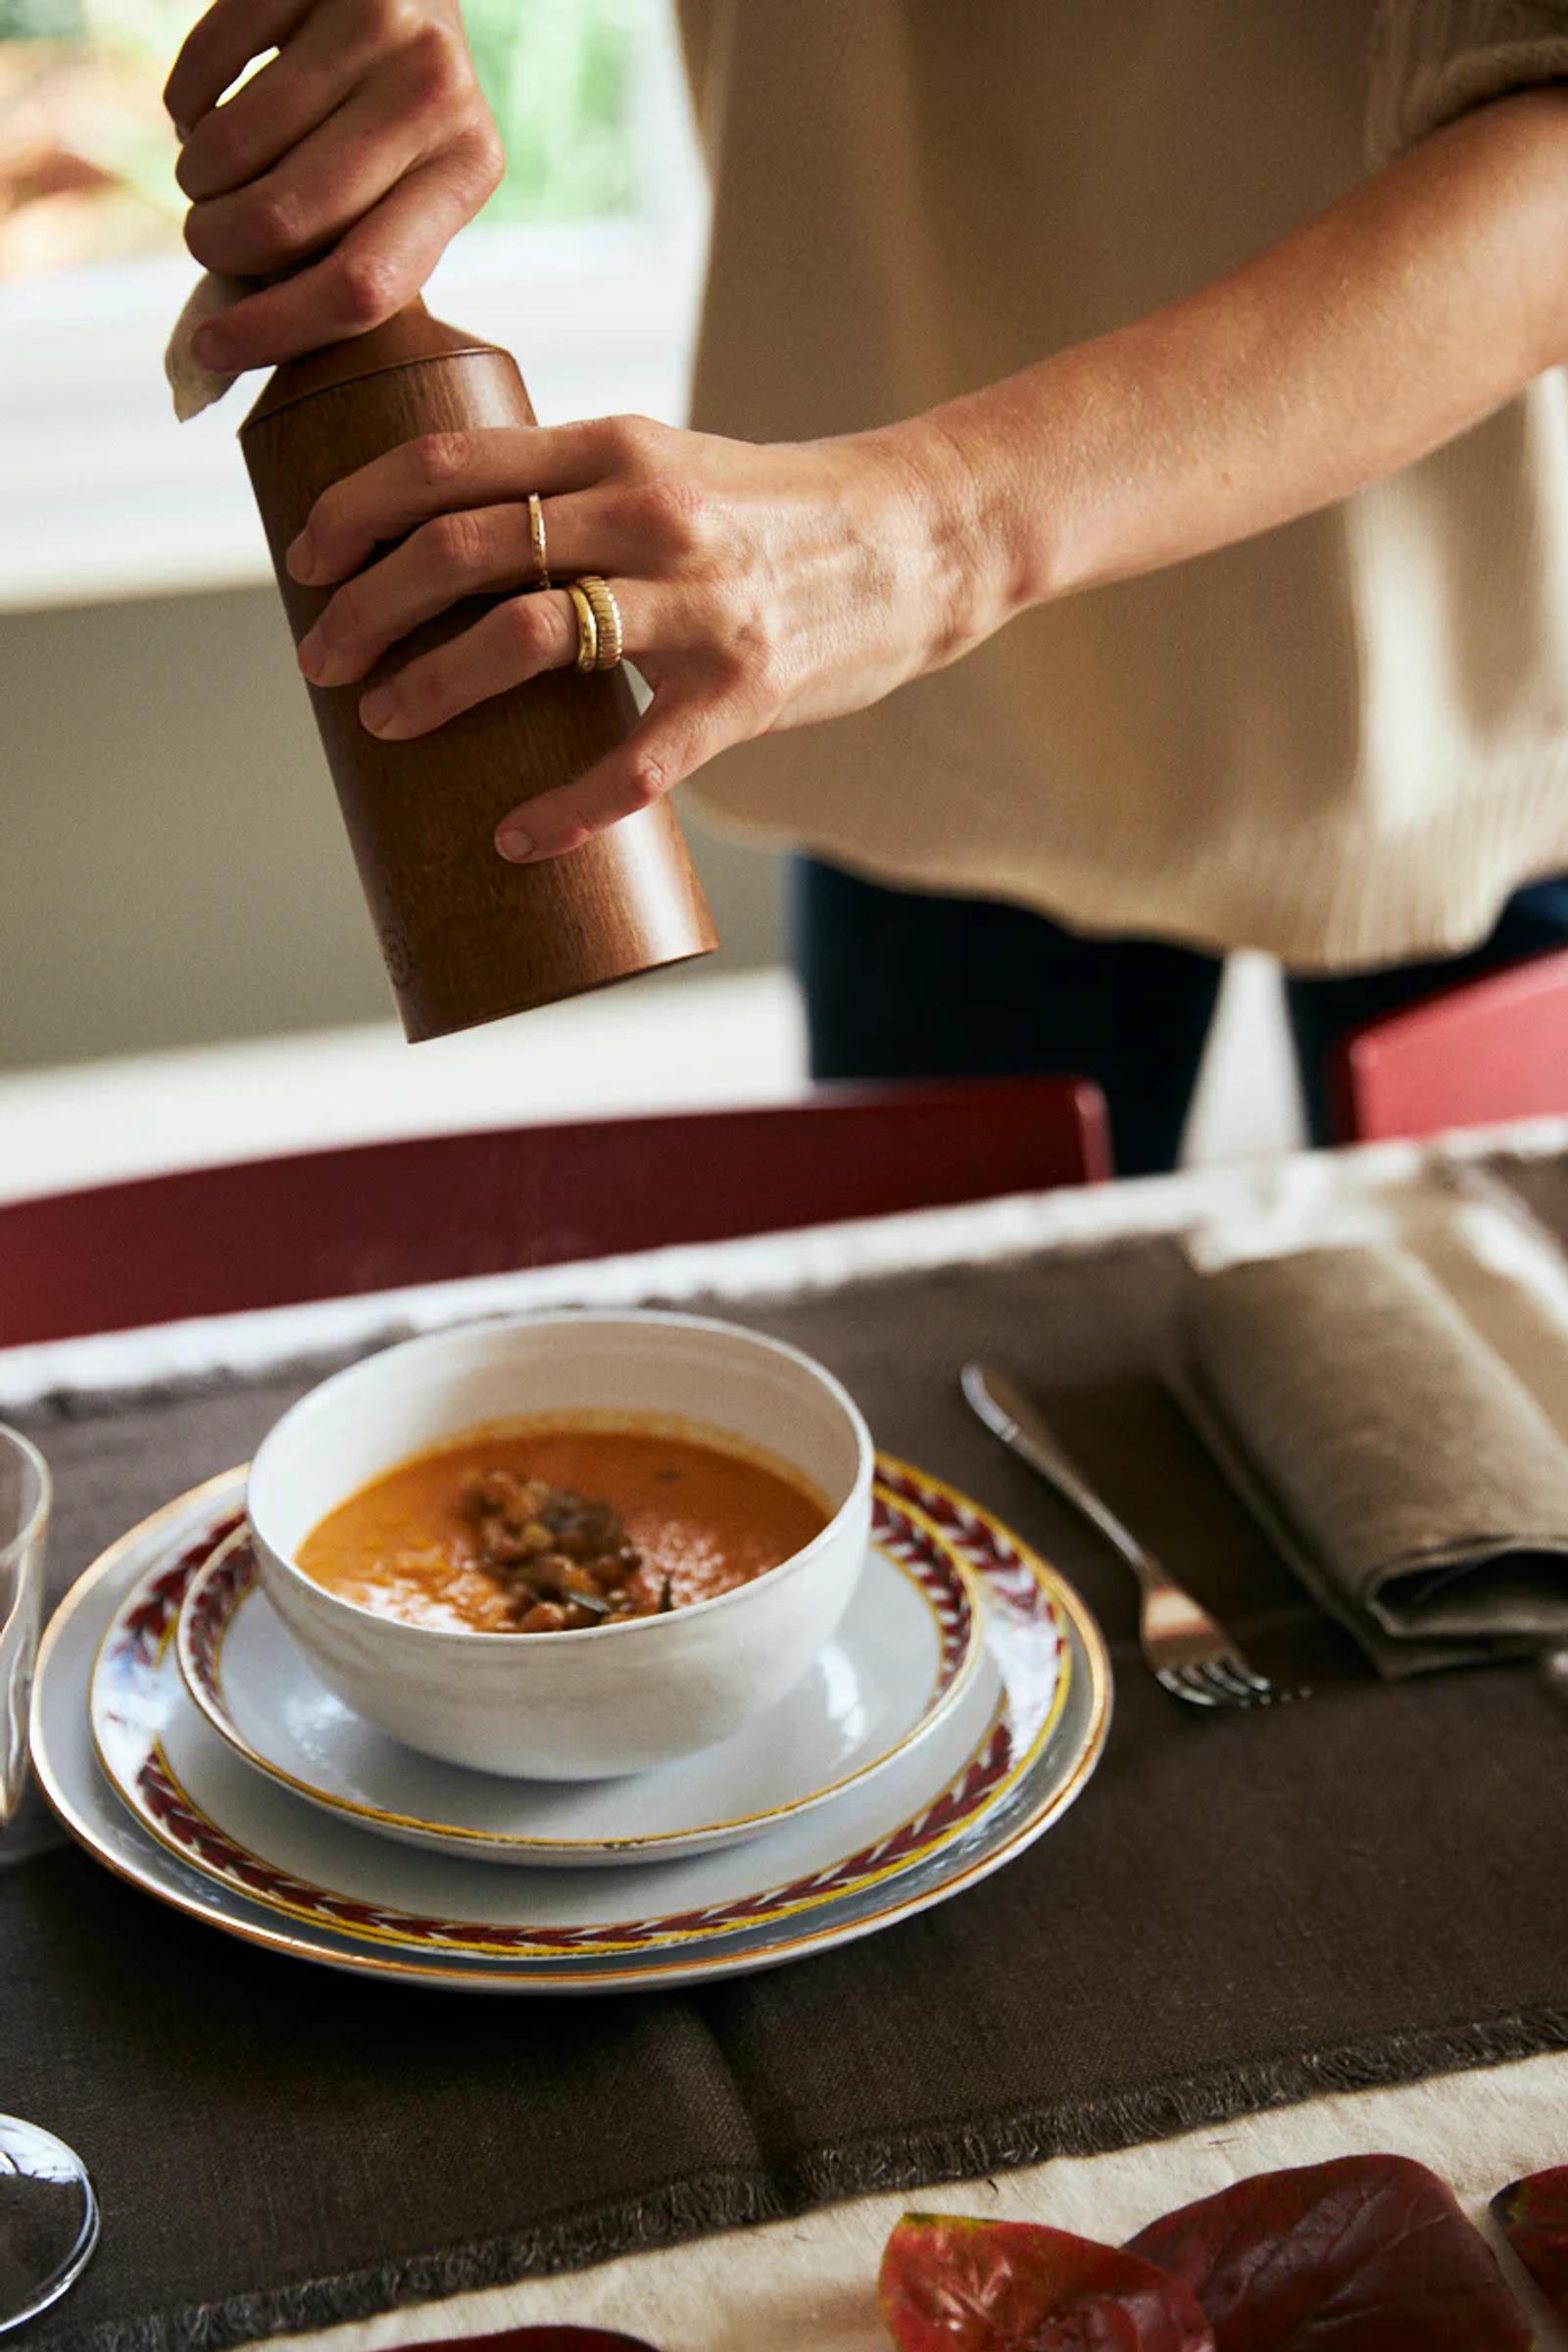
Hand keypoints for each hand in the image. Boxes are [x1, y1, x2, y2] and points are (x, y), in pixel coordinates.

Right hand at [165, 0, 501, 375]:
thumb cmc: (383, 114)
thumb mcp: (396, 184)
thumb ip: (336, 256)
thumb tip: (218, 352)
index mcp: (469, 171)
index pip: (364, 285)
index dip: (275, 332)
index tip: (209, 349)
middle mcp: (437, 94)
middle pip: (284, 222)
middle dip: (217, 245)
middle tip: (209, 236)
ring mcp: (379, 23)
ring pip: (231, 149)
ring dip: (197, 178)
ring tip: (213, 171)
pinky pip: (203, 67)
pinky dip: (185, 105)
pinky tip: (209, 106)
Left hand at [286, 414, 995, 859]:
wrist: (921, 541)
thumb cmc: (774, 514)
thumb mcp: (667, 462)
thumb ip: (570, 488)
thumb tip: (448, 543)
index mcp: (614, 448)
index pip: (449, 465)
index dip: (355, 512)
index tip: (304, 560)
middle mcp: (646, 515)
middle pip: (463, 550)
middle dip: (365, 607)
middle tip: (320, 659)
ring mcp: (696, 606)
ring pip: (526, 637)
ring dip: (431, 685)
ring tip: (383, 720)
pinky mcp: (741, 692)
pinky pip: (632, 763)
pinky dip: (561, 809)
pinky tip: (513, 838)